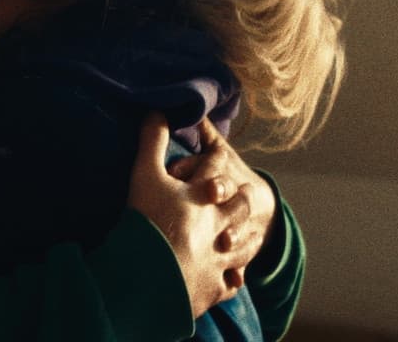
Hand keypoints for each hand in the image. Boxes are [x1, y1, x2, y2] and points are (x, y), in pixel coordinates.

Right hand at [127, 113, 261, 317]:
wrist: (149, 274)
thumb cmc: (147, 218)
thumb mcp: (145, 173)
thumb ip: (152, 141)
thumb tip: (157, 110)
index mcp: (201, 196)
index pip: (212, 170)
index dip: (216, 157)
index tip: (221, 151)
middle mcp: (216, 224)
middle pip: (235, 208)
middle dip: (241, 199)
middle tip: (248, 194)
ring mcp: (217, 257)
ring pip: (239, 245)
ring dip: (245, 237)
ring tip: (252, 235)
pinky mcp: (212, 287)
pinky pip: (227, 281)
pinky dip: (231, 277)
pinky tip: (235, 278)